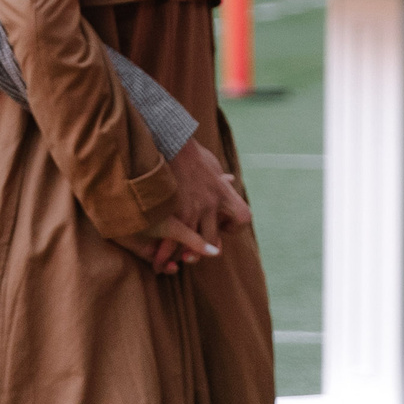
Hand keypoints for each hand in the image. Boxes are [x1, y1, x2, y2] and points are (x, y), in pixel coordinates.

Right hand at [127, 141, 249, 272]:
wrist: (172, 143)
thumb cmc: (190, 152)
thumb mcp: (212, 163)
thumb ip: (220, 177)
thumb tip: (229, 179)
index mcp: (224, 193)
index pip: (242, 218)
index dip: (234, 227)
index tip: (224, 227)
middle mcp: (212, 204)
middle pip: (215, 237)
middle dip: (207, 247)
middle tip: (198, 252)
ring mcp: (193, 209)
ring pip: (194, 243)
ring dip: (186, 254)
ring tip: (179, 259)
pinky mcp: (174, 211)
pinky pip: (174, 239)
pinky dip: (167, 251)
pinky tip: (161, 258)